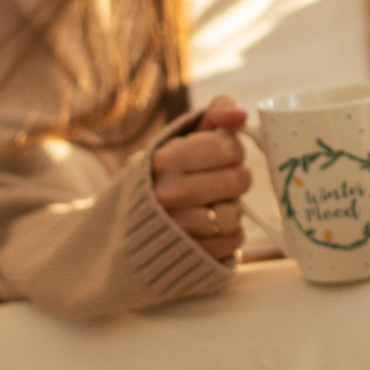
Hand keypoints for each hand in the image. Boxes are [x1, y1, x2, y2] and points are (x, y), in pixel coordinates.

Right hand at [151, 96, 253, 262]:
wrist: (130, 228)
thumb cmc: (169, 174)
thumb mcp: (183, 138)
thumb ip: (214, 115)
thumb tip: (238, 115)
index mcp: (166, 159)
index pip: (229, 146)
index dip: (232, 150)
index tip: (219, 156)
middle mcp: (169, 194)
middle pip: (239, 179)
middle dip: (235, 178)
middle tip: (218, 181)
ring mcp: (178, 228)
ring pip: (236, 214)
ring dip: (231, 209)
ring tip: (210, 205)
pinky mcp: (191, 254)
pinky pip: (234, 240)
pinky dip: (228, 234)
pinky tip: (210, 227)